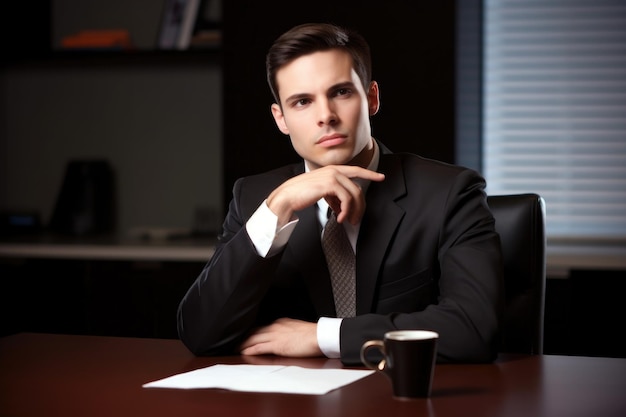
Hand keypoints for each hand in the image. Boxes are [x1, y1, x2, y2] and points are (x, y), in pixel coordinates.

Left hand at [239, 318, 322, 356]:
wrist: (319, 336)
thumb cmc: (312, 334)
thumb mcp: (296, 328)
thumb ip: (287, 331)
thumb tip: (284, 337)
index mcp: (280, 322)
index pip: (261, 327)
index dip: (251, 332)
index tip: (245, 336)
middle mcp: (275, 327)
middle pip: (254, 332)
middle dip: (243, 337)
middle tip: (235, 342)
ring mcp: (275, 335)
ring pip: (253, 339)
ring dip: (243, 344)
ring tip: (235, 349)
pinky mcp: (277, 345)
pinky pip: (259, 347)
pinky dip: (250, 349)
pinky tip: (244, 352)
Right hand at [267, 165, 384, 225]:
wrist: (287, 196)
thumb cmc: (301, 195)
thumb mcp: (321, 193)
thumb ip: (333, 196)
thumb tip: (342, 207)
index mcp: (332, 170)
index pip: (356, 170)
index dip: (370, 173)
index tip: (381, 177)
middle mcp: (334, 170)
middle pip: (357, 187)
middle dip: (360, 205)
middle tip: (356, 219)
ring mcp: (332, 175)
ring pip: (354, 194)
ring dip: (353, 211)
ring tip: (347, 221)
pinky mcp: (329, 183)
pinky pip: (346, 199)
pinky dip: (345, 211)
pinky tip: (339, 218)